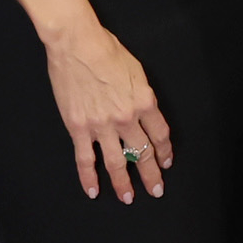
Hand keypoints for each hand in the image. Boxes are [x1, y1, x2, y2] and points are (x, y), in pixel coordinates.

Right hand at [41, 17, 170, 203]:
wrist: (77, 44)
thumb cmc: (106, 50)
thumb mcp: (136, 71)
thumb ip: (142, 95)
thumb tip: (145, 113)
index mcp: (144, 102)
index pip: (160, 135)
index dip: (164, 152)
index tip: (165, 162)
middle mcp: (126, 118)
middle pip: (142, 153)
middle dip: (151, 175)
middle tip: (156, 190)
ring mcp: (102, 126)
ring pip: (117, 163)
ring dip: (123, 183)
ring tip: (128, 198)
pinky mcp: (79, 128)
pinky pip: (86, 159)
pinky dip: (89, 177)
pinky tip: (93, 190)